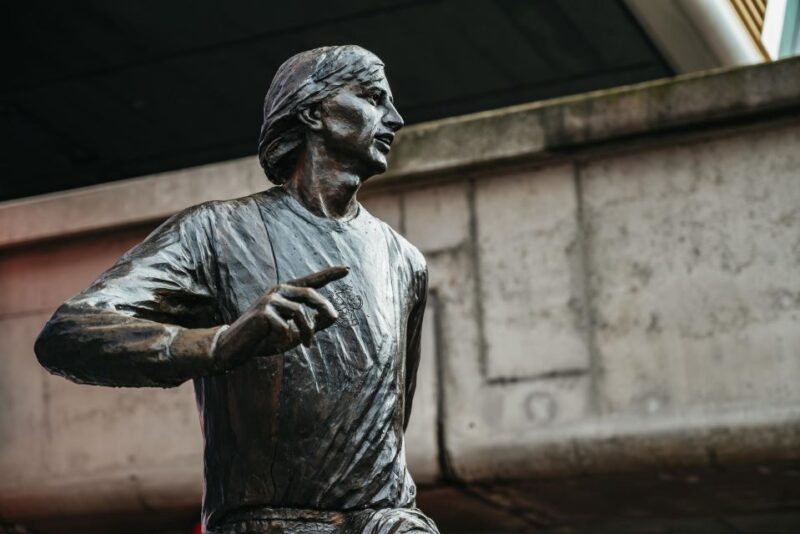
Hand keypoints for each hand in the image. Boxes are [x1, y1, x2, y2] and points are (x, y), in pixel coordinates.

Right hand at [211, 266, 348, 371]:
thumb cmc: (267, 339)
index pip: (310, 281)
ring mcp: (269, 300)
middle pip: (310, 294)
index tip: (347, 269)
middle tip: (334, 320)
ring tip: (307, 345)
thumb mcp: (295, 332)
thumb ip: (313, 324)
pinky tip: (277, 343)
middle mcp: (278, 292)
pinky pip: (286, 326)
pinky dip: (286, 339)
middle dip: (325, 309)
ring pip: (300, 313)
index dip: (329, 274)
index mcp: (286, 293)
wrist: (235, 347)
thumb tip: (334, 316)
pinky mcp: (263, 313)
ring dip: (308, 332)